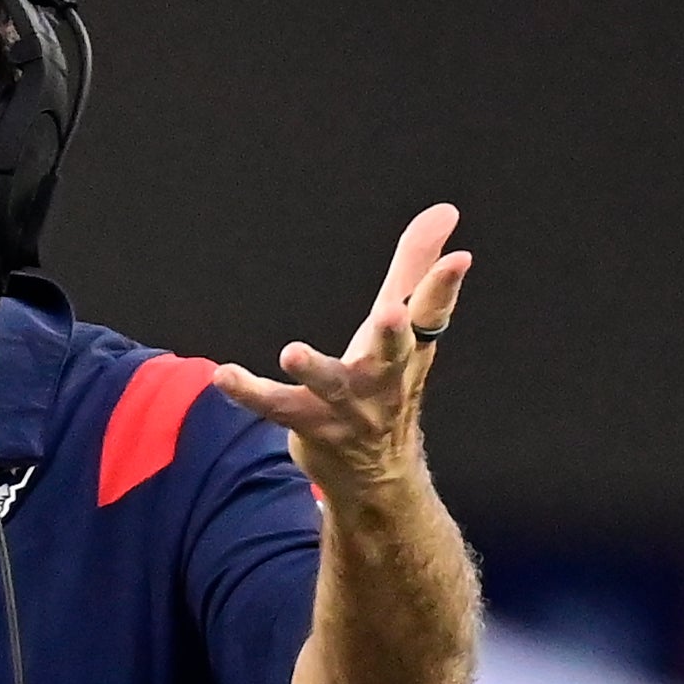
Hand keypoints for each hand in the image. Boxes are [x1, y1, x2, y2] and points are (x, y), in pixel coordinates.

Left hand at [213, 203, 468, 503]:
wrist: (375, 473)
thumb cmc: (387, 381)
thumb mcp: (403, 325)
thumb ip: (414, 265)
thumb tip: (445, 210)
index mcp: (410, 350)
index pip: (433, 315)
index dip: (444, 287)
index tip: (459, 258)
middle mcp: (385, 379)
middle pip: (394, 356)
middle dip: (393, 337)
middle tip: (390, 317)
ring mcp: (348, 407)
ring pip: (331, 386)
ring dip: (314, 369)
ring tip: (292, 351)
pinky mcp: (309, 424)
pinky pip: (276, 408)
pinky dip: (249, 392)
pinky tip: (224, 374)